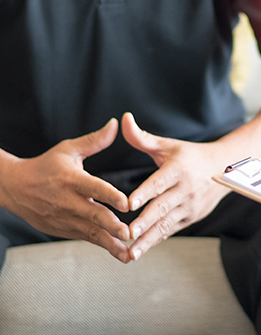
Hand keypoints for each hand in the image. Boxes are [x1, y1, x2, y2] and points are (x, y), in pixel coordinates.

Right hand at [0, 119, 130, 262]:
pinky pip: (87, 239)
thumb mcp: (68, 150)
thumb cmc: (46, 166)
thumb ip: (94, 141)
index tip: (126, 203)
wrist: (14, 188)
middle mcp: (68, 201)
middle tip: (129, 232)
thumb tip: (115, 124)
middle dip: (112, 225)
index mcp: (71, 179)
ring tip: (129, 253)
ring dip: (111, 243)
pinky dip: (103, 246)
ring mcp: (66, 218)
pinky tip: (121, 253)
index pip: (93, 187)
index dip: (110, 195)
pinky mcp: (65, 230)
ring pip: (91, 232)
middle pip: (93, 214)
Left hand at [120, 113, 230, 259]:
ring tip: (131, 252)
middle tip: (127, 234)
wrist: (224, 169)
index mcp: (178, 169)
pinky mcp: (191, 217)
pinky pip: (171, 230)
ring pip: (166, 225)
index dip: (144, 193)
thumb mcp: (168, 145)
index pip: (159, 182)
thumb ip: (142, 137)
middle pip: (162, 208)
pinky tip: (141, 250)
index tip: (129, 204)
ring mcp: (190, 205)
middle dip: (144, 223)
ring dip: (148, 239)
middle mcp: (186, 189)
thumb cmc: (190, 155)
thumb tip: (123, 119)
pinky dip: (156, 240)